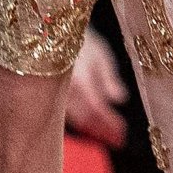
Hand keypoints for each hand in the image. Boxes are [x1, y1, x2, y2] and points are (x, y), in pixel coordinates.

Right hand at [65, 28, 128, 148]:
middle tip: (119, 139)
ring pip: (75, 119)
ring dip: (93, 129)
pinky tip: (91, 124)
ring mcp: (55, 95)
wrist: (53, 33)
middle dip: (103, 130)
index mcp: (81, 81)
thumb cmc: (82, 40)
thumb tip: (119, 99)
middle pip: (86, 119)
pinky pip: (66, 114)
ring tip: (109, 135)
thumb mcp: (100, 54)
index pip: (97, 110)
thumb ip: (108, 78)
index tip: (123, 134)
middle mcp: (65, 91)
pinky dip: (81, 121)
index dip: (110, 123)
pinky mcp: (50, 95)